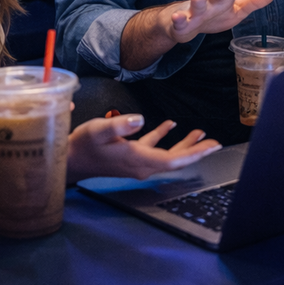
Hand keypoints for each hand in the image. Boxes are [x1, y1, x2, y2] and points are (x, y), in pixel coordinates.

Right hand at [67, 114, 220, 181]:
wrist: (69, 160)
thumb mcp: (99, 130)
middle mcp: (141, 165)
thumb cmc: (83, 145)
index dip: (195, 153)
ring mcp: (136, 162)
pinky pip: (153, 149)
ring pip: (167, 155)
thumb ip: (120, 124)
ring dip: (184, 145)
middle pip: (175, 160)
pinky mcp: (130, 157)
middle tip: (214, 142)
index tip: (212, 146)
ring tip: (199, 134)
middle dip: (196, 151)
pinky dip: (163, 137)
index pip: (174, 160)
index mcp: (138, 159)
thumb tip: (140, 119)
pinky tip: (170, 126)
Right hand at [165, 0, 277, 43]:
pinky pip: (179, 22)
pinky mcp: (182, 24)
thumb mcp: (236, 9)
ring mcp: (195, 12)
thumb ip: (254, 1)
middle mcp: (211, 1)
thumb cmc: (213, 14)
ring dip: (198, 2)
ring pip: (197, 6)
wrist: (181, 22)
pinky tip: (178, 18)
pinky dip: (178, 20)